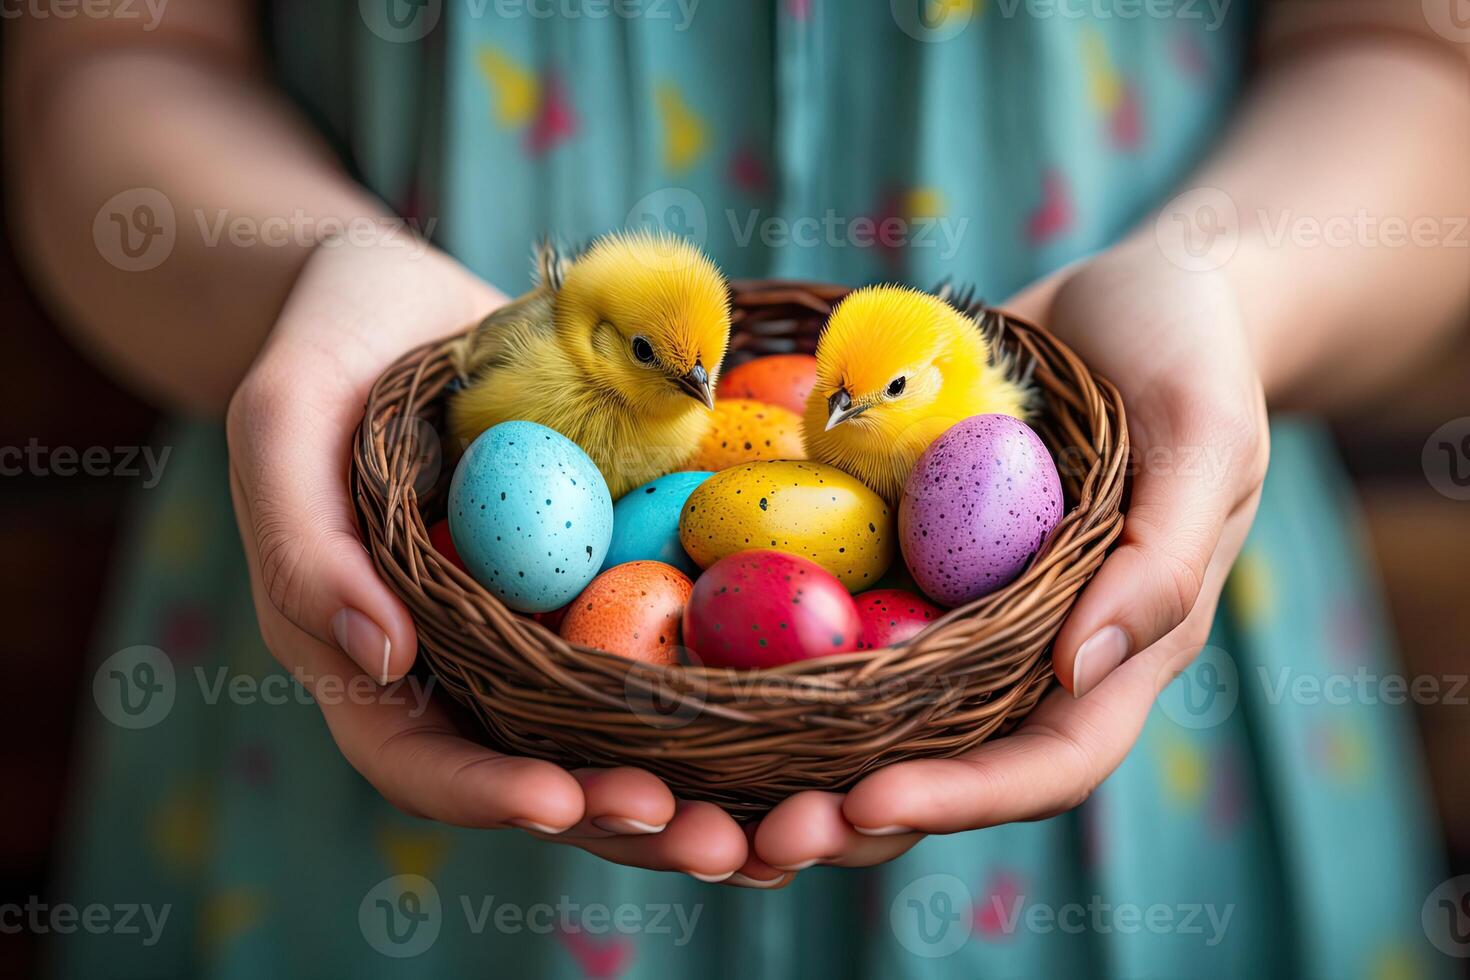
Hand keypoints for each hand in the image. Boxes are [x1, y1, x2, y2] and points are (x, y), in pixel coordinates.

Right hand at [226, 239, 777, 883]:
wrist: (406, 296)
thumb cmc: (329, 350)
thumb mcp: (283, 421)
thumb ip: (302, 542)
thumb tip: (378, 659)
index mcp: (373, 655)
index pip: (420, 759)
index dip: (488, 794)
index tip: (565, 801)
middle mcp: (469, 660)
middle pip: (544, 774)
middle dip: (628, 819)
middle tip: (716, 843)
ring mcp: (547, 621)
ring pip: (624, 731)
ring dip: (702, 783)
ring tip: (784, 819)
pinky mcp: (613, 574)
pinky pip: (675, 639)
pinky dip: (735, 684)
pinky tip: (812, 700)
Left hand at [752, 241, 1269, 868]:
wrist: (1127, 295)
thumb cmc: (1190, 355)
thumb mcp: (1203, 436)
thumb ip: (1160, 553)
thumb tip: (1077, 670)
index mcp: (1114, 649)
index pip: (1045, 762)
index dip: (961, 798)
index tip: (864, 802)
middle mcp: (1025, 649)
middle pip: (940, 767)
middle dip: (849, 813)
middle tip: (751, 837)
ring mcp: (957, 606)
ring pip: (871, 714)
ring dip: (788, 761)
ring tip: (696, 791)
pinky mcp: (901, 556)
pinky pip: (835, 614)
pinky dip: (766, 651)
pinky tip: (684, 661)